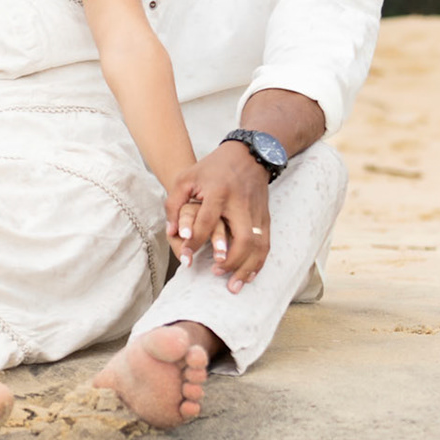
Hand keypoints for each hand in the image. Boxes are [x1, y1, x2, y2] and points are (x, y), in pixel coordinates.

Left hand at [165, 142, 270, 291]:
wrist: (248, 154)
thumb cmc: (211, 168)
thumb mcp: (186, 178)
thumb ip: (174, 204)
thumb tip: (173, 232)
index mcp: (219, 192)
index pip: (207, 222)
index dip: (195, 242)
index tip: (185, 258)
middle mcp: (241, 204)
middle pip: (243, 238)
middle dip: (231, 261)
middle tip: (216, 274)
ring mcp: (257, 212)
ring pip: (259, 245)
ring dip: (247, 268)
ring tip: (233, 285)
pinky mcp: (266, 218)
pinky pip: (266, 244)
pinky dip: (258, 263)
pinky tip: (248, 275)